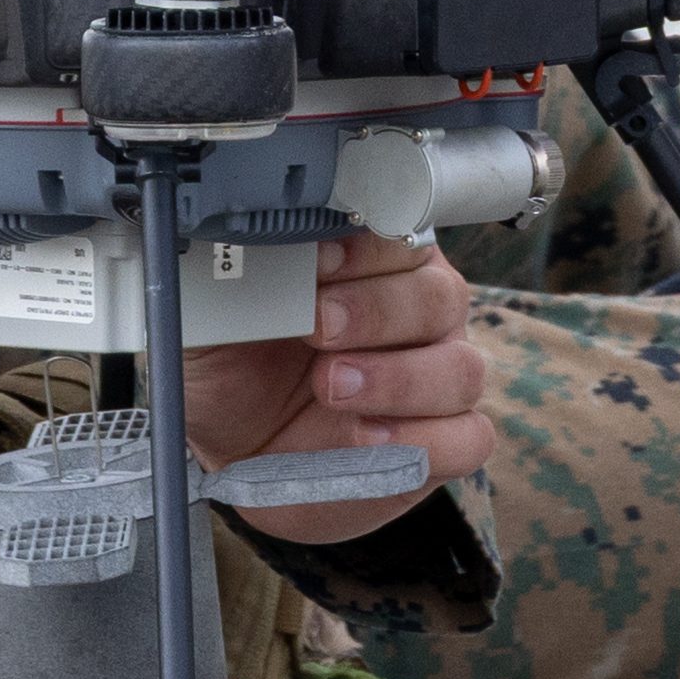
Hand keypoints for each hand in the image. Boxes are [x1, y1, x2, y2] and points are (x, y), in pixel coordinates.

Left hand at [170, 226, 493, 547]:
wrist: (230, 447)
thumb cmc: (229, 368)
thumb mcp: (210, 314)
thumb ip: (227, 272)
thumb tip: (237, 230)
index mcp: (369, 265)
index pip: (398, 234)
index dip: (366, 247)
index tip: (317, 261)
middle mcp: (415, 314)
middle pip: (440, 295)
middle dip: (378, 311)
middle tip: (318, 327)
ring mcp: (434, 380)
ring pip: (461, 368)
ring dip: (400, 379)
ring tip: (333, 389)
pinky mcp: (439, 443)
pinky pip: (469, 438)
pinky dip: (425, 440)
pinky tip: (369, 438)